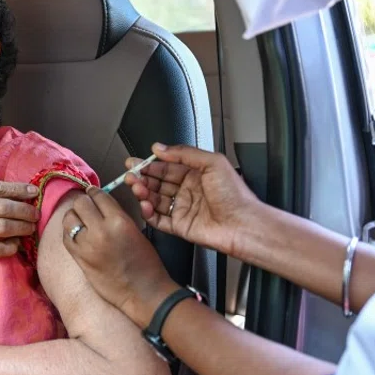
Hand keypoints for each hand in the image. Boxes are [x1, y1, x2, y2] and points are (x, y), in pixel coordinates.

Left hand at [62, 187, 177, 326]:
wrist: (142, 292)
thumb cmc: (145, 262)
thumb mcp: (135, 231)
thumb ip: (116, 215)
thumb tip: (100, 205)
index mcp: (118, 221)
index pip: (98, 196)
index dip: (94, 192)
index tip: (93, 193)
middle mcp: (100, 231)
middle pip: (80, 204)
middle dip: (83, 203)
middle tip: (87, 207)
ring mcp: (86, 246)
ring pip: (68, 219)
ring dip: (73, 216)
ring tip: (80, 220)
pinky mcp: (78, 259)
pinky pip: (66, 237)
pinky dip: (69, 232)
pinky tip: (76, 234)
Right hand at [124, 144, 262, 256]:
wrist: (244, 224)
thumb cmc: (235, 195)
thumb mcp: (212, 162)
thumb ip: (184, 153)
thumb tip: (160, 148)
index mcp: (195, 174)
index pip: (166, 167)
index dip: (149, 165)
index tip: (136, 163)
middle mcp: (187, 191)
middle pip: (157, 183)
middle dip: (142, 178)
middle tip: (130, 175)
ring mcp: (182, 209)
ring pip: (154, 199)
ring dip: (143, 193)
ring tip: (136, 188)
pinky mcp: (180, 226)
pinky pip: (158, 220)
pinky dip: (148, 213)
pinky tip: (145, 205)